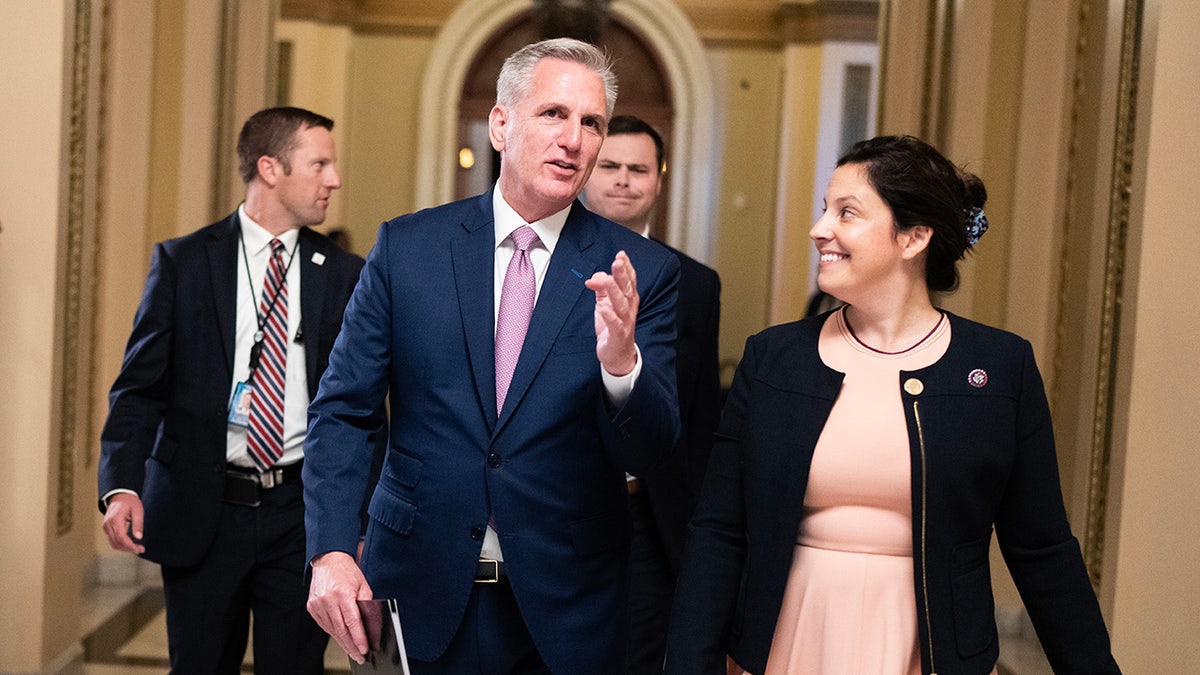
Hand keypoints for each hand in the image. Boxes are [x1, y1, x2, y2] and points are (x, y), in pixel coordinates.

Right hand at [101, 493, 144, 553]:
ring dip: (125, 547)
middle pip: (117, 543)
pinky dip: (121, 543)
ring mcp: (106, 527)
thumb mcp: (138, 511)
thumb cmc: (130, 501)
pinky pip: (113, 539)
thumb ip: (138, 524)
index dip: (130, 546)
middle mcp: (108, 524)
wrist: (120, 495)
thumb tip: (138, 537)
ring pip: (114, 543)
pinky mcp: (107, 528)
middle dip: (129, 548)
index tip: (139, 549)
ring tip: (137, 547)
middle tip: (140, 549)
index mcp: (115, 519)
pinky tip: (131, 541)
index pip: (121, 537)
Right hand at [307, 551, 373, 663]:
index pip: (352, 622)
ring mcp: (318, 604)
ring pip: (332, 630)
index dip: (358, 638)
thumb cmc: (347, 571)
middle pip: (341, 630)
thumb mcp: (363, 584)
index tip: (364, 649)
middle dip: (351, 646)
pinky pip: (324, 625)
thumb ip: (366, 604)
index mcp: (342, 593)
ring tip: (352, 651)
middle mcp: (328, 600)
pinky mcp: (312, 607)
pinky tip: (341, 638)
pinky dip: (333, 633)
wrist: (328, 560)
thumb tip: (369, 623)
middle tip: (360, 656)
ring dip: (343, 642)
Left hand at [585, 250, 638, 375]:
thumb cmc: (612, 328)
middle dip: (622, 274)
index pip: (629, 280)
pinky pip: (615, 324)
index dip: (626, 267)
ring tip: (606, 279)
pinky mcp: (618, 335)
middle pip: (626, 289)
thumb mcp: (605, 304)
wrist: (618, 355)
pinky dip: (609, 315)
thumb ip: (602, 289)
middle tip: (617, 260)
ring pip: (621, 304)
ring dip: (614, 291)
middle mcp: (628, 309)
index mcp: (627, 300)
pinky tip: (603, 307)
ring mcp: (624, 322)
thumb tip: (596, 275)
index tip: (621, 254)